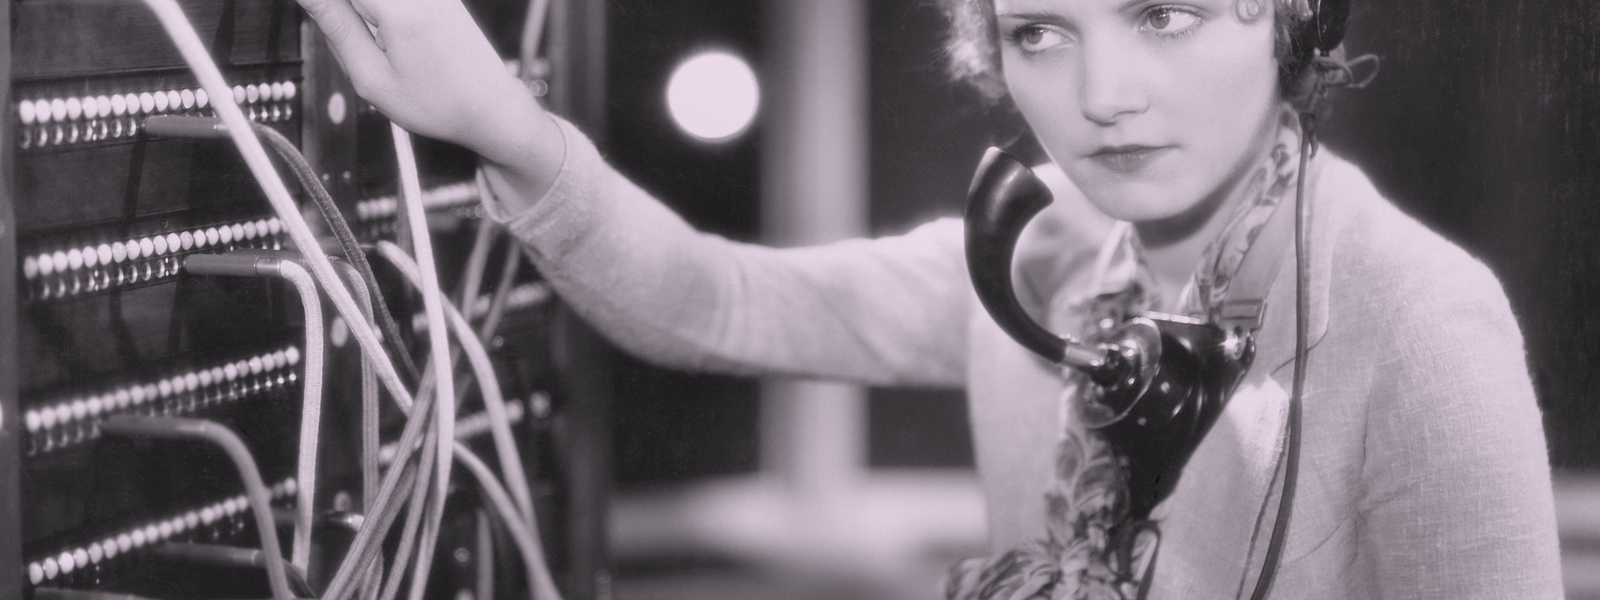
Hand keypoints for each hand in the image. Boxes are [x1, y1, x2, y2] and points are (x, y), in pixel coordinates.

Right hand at [294, 0, 557, 168]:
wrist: (492, 109)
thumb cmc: (438, 105)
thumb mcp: (372, 79)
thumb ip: (335, 27)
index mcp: (400, 9)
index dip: (323, 5)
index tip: (315, 15)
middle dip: (344, 13)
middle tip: (353, 43)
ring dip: (360, 15)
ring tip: (372, 47)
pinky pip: (397, 0)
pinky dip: (378, 13)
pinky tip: (384, 36)